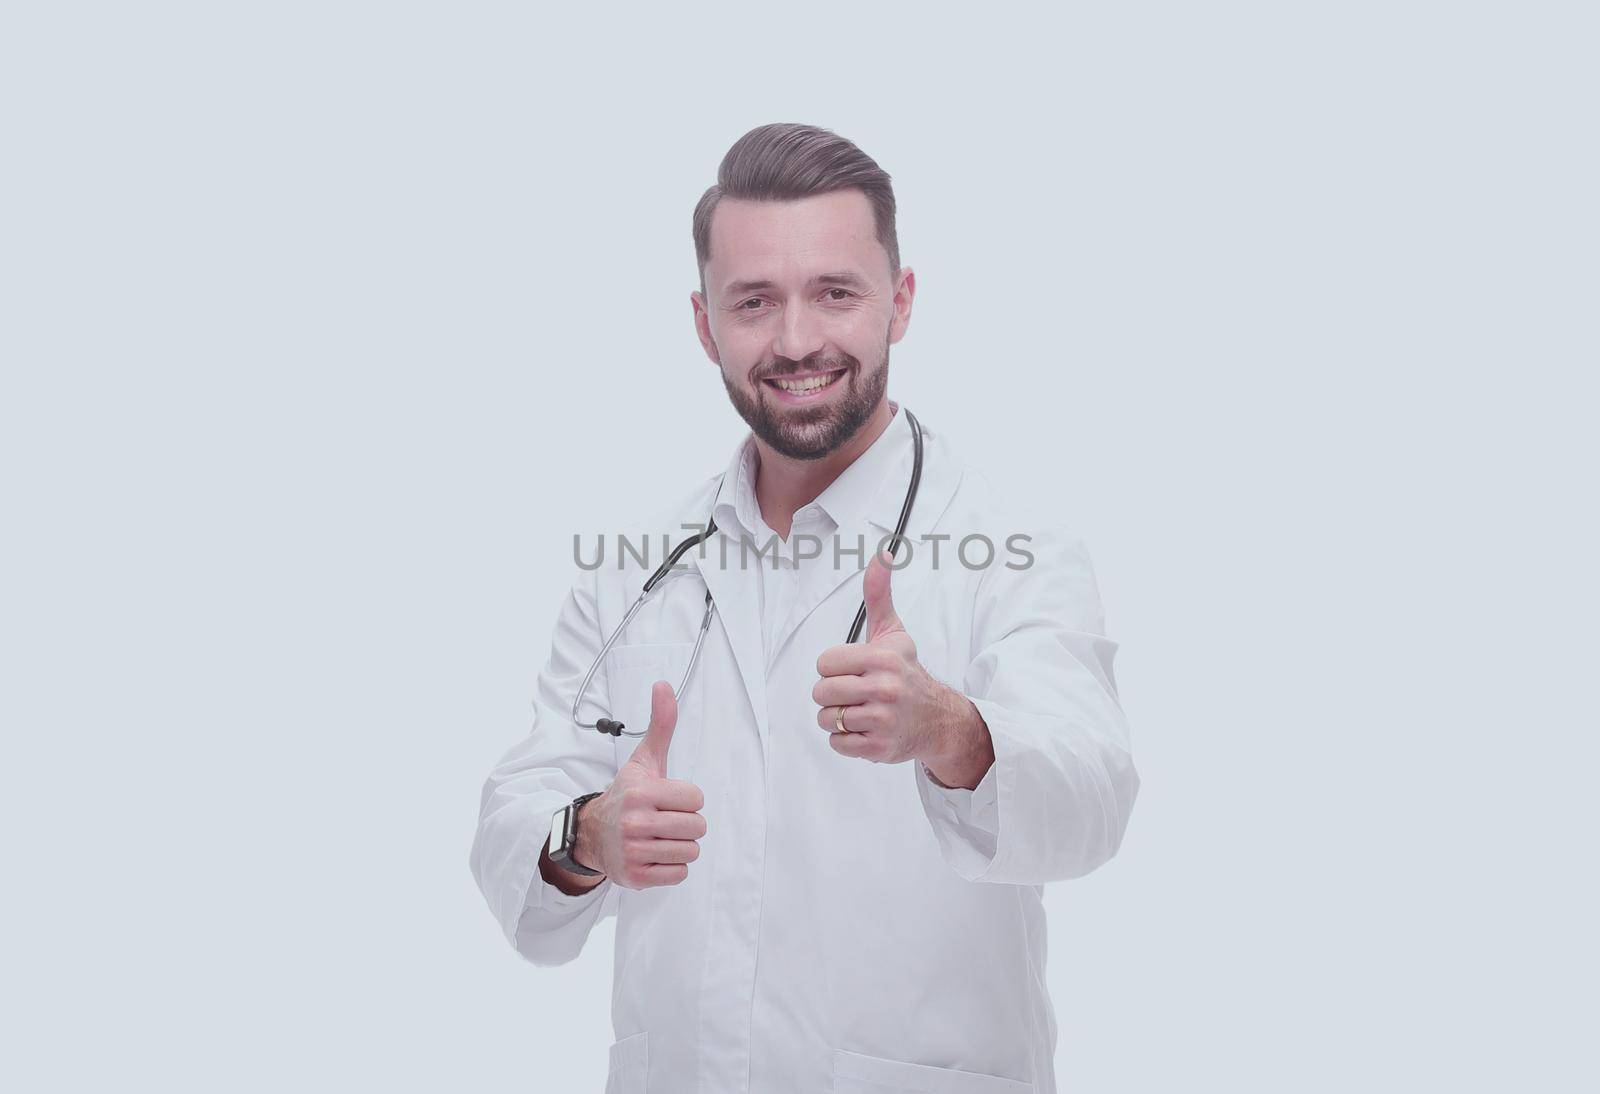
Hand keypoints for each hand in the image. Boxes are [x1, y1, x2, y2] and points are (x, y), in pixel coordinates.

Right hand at [576, 681, 706, 888]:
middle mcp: (635, 823)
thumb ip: (661, 724)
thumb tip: (663, 685)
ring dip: (680, 845)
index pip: (696, 798)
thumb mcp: (644, 760)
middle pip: (697, 827)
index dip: (687, 798)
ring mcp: (634, 852)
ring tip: (660, 837)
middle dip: (686, 823)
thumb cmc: (628, 795)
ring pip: (691, 851)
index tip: (667, 799)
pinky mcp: (636, 877)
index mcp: (641, 792)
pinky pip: (679, 874)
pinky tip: (655, 854)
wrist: (594, 834)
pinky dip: (672, 867)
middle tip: (665, 820)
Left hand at [813, 550, 981, 770]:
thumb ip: (879, 594)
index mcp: (882, 659)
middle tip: (855, 693)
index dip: (833, 668)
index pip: (824, 664)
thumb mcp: (893, 632)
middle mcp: (884, 689)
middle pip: (821, 692)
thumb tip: (881, 554)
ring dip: (838, 718)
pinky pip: (838, 743)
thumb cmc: (906, 672)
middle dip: (833, 694)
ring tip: (860, 711)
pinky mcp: (879, 748)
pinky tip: (866, 729)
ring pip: (827, 719)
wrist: (938, 719)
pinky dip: (846, 739)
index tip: (853, 670)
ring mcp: (882, 721)